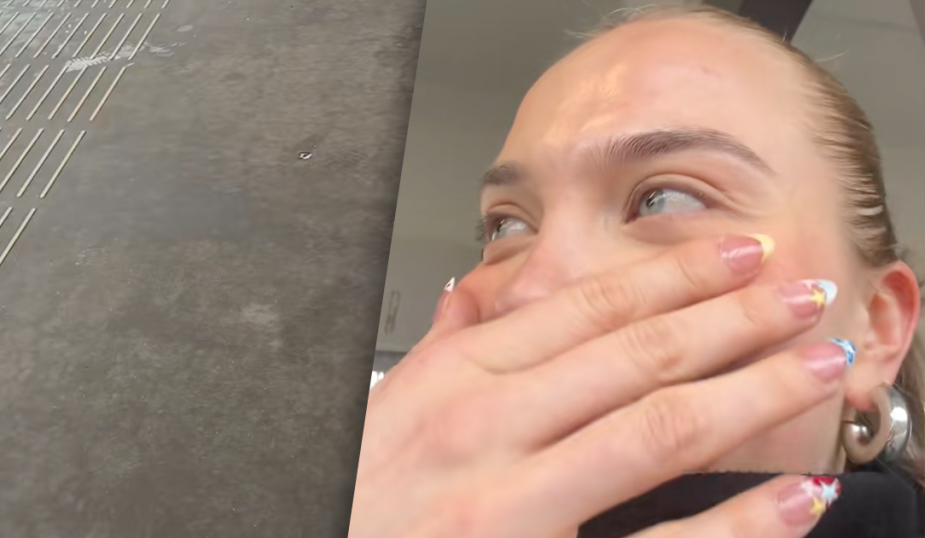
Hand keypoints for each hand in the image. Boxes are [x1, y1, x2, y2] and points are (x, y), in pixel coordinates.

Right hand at [350, 235, 847, 537]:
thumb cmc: (350, 498)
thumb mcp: (383, 409)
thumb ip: (439, 348)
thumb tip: (471, 289)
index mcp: (452, 383)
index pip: (581, 308)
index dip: (672, 276)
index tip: (734, 255)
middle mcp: (483, 430)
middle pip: (634, 354)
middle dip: (732, 316)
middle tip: (800, 288)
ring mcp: (509, 503)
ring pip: (656, 429)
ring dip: (751, 390)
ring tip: (817, 362)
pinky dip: (735, 522)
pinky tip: (790, 498)